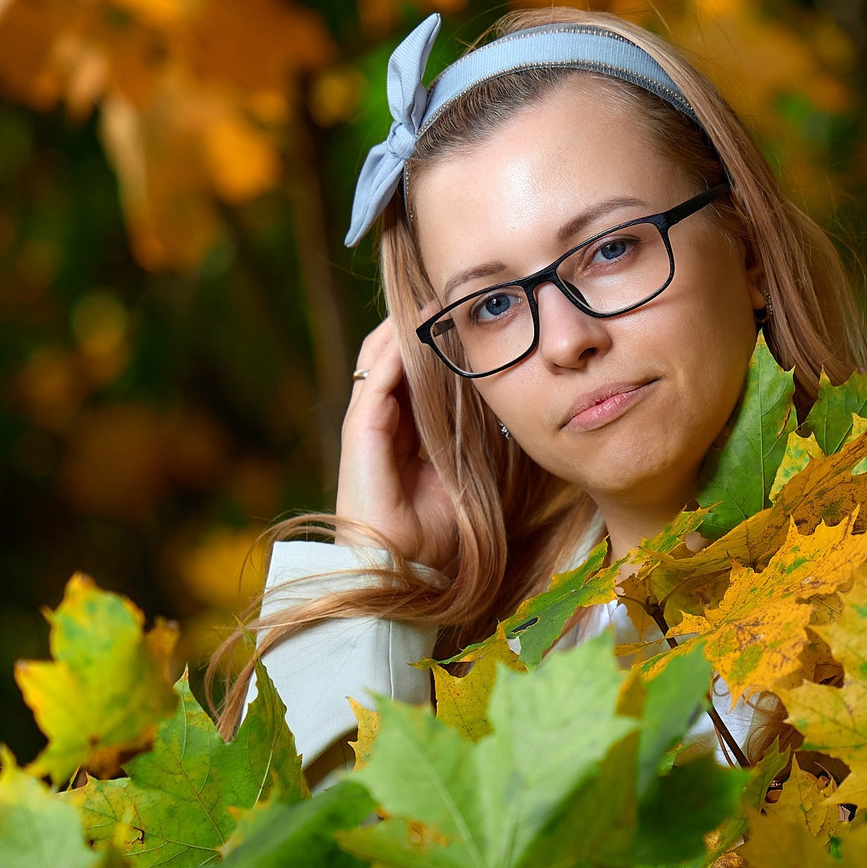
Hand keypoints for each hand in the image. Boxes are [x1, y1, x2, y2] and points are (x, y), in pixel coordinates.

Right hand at [337, 318, 461, 572]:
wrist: (405, 572)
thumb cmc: (439, 537)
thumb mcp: (467, 478)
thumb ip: (474, 443)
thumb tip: (506, 408)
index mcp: (405, 436)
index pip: (417, 376)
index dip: (439, 346)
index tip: (468, 317)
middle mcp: (382, 425)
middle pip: (395, 359)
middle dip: (420, 328)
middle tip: (450, 296)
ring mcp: (367, 426)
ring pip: (382, 360)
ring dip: (406, 330)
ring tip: (433, 300)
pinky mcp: (359, 431)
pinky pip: (377, 379)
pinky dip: (396, 351)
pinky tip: (418, 330)